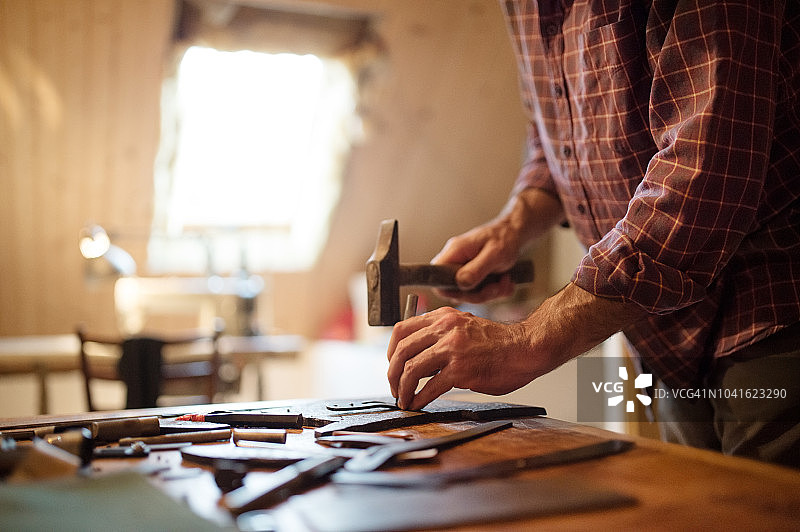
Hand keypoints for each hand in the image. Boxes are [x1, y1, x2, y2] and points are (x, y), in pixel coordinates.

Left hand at [387, 306, 538, 409]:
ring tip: (405, 399)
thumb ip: (440, 338)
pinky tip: (419, 404)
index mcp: (443, 316)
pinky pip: (430, 387)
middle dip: (392, 374)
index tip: (393, 365)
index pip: (402, 330)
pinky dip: (420, 398)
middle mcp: (445, 328)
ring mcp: (452, 349)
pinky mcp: (461, 370)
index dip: (391, 351)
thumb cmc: (498, 342)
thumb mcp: (463, 327)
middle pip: (402, 350)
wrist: (524, 348)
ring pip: (412, 369)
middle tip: (395, 388)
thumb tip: (418, 361)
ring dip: (403, 388)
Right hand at [431, 223, 520, 302]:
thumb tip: (461, 283)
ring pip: (468, 293)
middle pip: (454, 290)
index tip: (471, 291)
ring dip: (489, 293)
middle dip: (478, 294)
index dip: (448, 290)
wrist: (514, 232)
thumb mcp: (495, 253)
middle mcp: (455, 261)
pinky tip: (505, 281)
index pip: (436, 276)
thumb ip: (477, 268)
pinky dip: (494, 291)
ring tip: (505, 281)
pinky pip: (478, 291)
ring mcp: (463, 269)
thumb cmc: (504, 237)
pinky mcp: (472, 275)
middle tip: (496, 287)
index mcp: (455, 251)